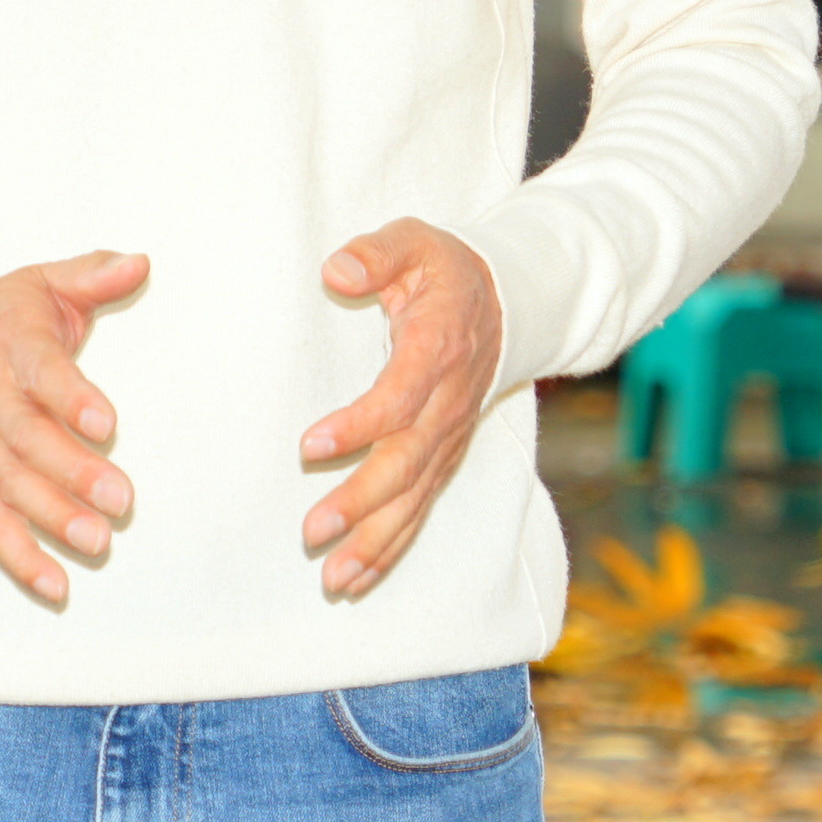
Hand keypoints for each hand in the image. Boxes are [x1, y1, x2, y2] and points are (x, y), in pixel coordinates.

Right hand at [0, 250, 146, 606]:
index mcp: (14, 350)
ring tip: (97, 542)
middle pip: (28, 441)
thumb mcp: (43, 283)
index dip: (72, 398)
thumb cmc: (5, 316)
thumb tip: (140, 262)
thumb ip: (93, 274)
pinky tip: (57, 586)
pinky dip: (22, 560)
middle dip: (73, 473)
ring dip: (53, 519)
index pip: (42, 374)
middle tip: (120, 499)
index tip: (106, 421)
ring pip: (12, 488)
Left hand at [299, 219, 499, 598]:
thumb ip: (377, 254)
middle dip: (361, 502)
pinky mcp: (445, 456)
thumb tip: (337, 271)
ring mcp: (450, 436)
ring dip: (374, 541)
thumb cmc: (446, 272)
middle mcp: (449, 403)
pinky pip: (421, 508)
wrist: (509, 303)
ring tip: (333, 579)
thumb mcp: (415, 242)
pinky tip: (357, 578)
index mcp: (437, 349)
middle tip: (313, 530)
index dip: (360, 425)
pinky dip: (391, 547)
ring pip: (415, 498)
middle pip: (407, 463)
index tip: (311, 444)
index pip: (400, 396)